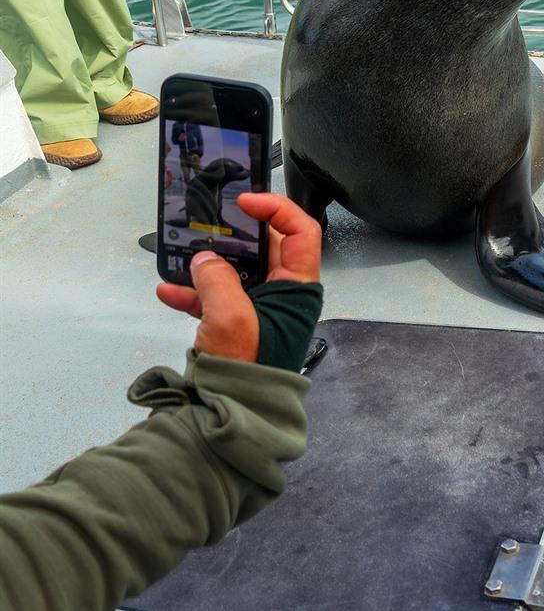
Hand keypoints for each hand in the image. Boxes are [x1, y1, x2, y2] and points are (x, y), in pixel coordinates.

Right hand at [156, 193, 321, 361]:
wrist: (228, 419)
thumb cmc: (245, 368)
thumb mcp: (232, 317)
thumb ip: (218, 279)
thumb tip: (204, 259)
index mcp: (296, 289)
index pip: (300, 232)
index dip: (276, 209)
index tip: (245, 201)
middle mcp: (281, 296)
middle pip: (263, 247)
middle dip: (234, 232)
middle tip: (210, 217)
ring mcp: (257, 310)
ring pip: (235, 270)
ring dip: (208, 261)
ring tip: (184, 251)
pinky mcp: (234, 326)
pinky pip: (214, 298)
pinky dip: (191, 292)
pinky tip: (167, 290)